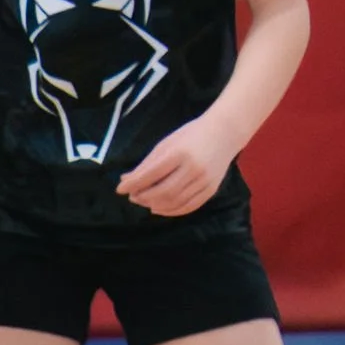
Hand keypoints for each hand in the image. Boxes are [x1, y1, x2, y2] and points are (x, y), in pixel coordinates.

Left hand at [120, 113, 234, 215]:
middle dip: (144, 197)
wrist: (224, 133)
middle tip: (133, 196)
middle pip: (163, 191)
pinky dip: (171, 211)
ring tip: (144, 202)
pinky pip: (189, 206)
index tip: (120, 189)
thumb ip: (147, 163)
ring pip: (175, 201)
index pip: (151, 173)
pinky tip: (159, 208)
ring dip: (155, 205)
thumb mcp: (167, 144)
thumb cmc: (191, 135)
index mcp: (179, 153)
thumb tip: (125, 180)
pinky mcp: (211, 190)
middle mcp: (193, 168)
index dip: (134, 183)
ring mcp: (204, 181)